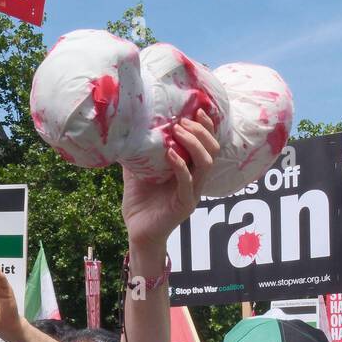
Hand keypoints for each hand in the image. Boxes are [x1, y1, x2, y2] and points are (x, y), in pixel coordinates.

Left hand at [122, 110, 218, 252]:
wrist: (137, 232)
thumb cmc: (139, 203)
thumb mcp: (138, 171)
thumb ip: (140, 151)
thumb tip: (129, 127)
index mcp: (189, 170)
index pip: (207, 144)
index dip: (206, 126)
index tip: (196, 109)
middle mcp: (195, 180)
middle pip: (212, 150)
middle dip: (201, 131)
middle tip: (182, 120)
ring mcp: (192, 192)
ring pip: (206, 163)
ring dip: (193, 143)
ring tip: (177, 131)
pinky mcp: (185, 204)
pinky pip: (188, 181)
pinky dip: (180, 165)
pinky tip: (169, 153)